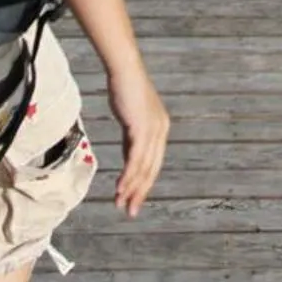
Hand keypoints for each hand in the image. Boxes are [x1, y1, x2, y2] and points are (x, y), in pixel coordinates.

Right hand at [107, 67, 169, 215]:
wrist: (124, 70)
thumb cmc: (125, 89)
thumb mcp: (130, 119)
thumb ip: (132, 140)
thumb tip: (128, 161)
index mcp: (160, 129)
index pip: (153, 163)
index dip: (143, 184)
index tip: (132, 199)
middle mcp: (161, 131)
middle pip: (151, 170)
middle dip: (139, 193)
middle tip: (129, 211)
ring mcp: (153, 131)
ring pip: (143, 168)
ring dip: (132, 188)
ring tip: (122, 204)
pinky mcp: (142, 129)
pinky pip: (135, 159)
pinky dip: (128, 176)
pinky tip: (120, 188)